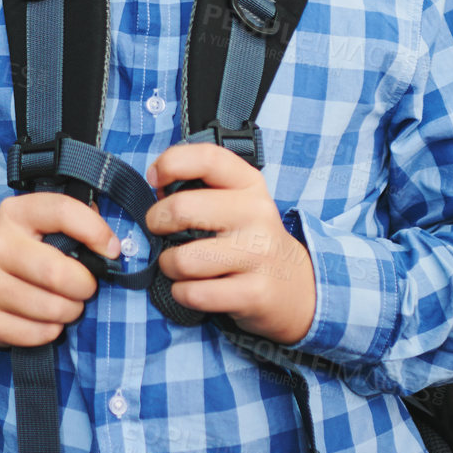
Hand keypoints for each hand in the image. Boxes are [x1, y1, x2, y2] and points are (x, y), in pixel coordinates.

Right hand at [0, 193, 119, 347]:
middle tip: (86, 288)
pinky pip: (39, 333)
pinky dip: (52, 330)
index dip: (95, 231)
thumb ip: (75, 222)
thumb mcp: (40, 226)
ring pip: (52, 307)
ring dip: (71, 311)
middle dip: (84, 286)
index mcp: (15, 213)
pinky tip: (46, 319)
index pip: (62, 211)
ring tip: (66, 304)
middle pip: (57, 272)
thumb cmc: (22, 254)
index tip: (112, 251)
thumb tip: (112, 243)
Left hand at [144, 143, 316, 344]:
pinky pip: (194, 293)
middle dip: (156, 222)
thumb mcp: (236, 204)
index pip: (207, 158)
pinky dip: (182, 294)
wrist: (298, 288)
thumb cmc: (250, 240)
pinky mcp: (255, 293)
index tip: (154, 178)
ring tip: (181, 266)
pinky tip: (194, 289)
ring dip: (169, 266)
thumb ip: (200, 189)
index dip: (170, 163)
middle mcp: (257, 214)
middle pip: (181, 208)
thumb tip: (157, 188)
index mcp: (249, 185)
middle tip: (161, 231)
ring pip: (182, 260)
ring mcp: (258, 254)